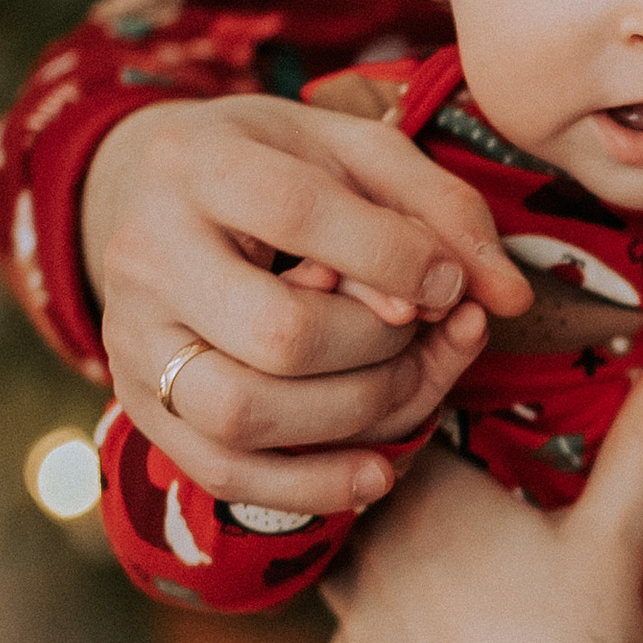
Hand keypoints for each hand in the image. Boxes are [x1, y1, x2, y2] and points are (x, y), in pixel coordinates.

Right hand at [82, 95, 534, 516]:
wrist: (163, 196)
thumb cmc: (281, 170)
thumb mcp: (361, 156)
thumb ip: (443, 211)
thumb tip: (510, 298)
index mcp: (198, 163)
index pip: (298, 216)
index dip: (396, 260)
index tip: (448, 284)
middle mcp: (146, 254)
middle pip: (279, 335)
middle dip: (379, 348)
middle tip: (416, 331)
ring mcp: (133, 339)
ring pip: (242, 415)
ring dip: (353, 416)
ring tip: (402, 386)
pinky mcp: (141, 405)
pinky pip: (220, 472)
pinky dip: (311, 485)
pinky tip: (376, 472)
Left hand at [323, 329, 642, 642]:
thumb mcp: (617, 534)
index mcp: (423, 491)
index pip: (401, 409)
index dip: (428, 392)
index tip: (459, 383)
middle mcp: (364, 544)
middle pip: (365, 475)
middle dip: (402, 463)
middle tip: (457, 458)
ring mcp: (349, 616)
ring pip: (344, 545)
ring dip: (381, 535)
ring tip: (435, 536)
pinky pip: (353, 620)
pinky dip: (383, 610)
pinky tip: (429, 623)